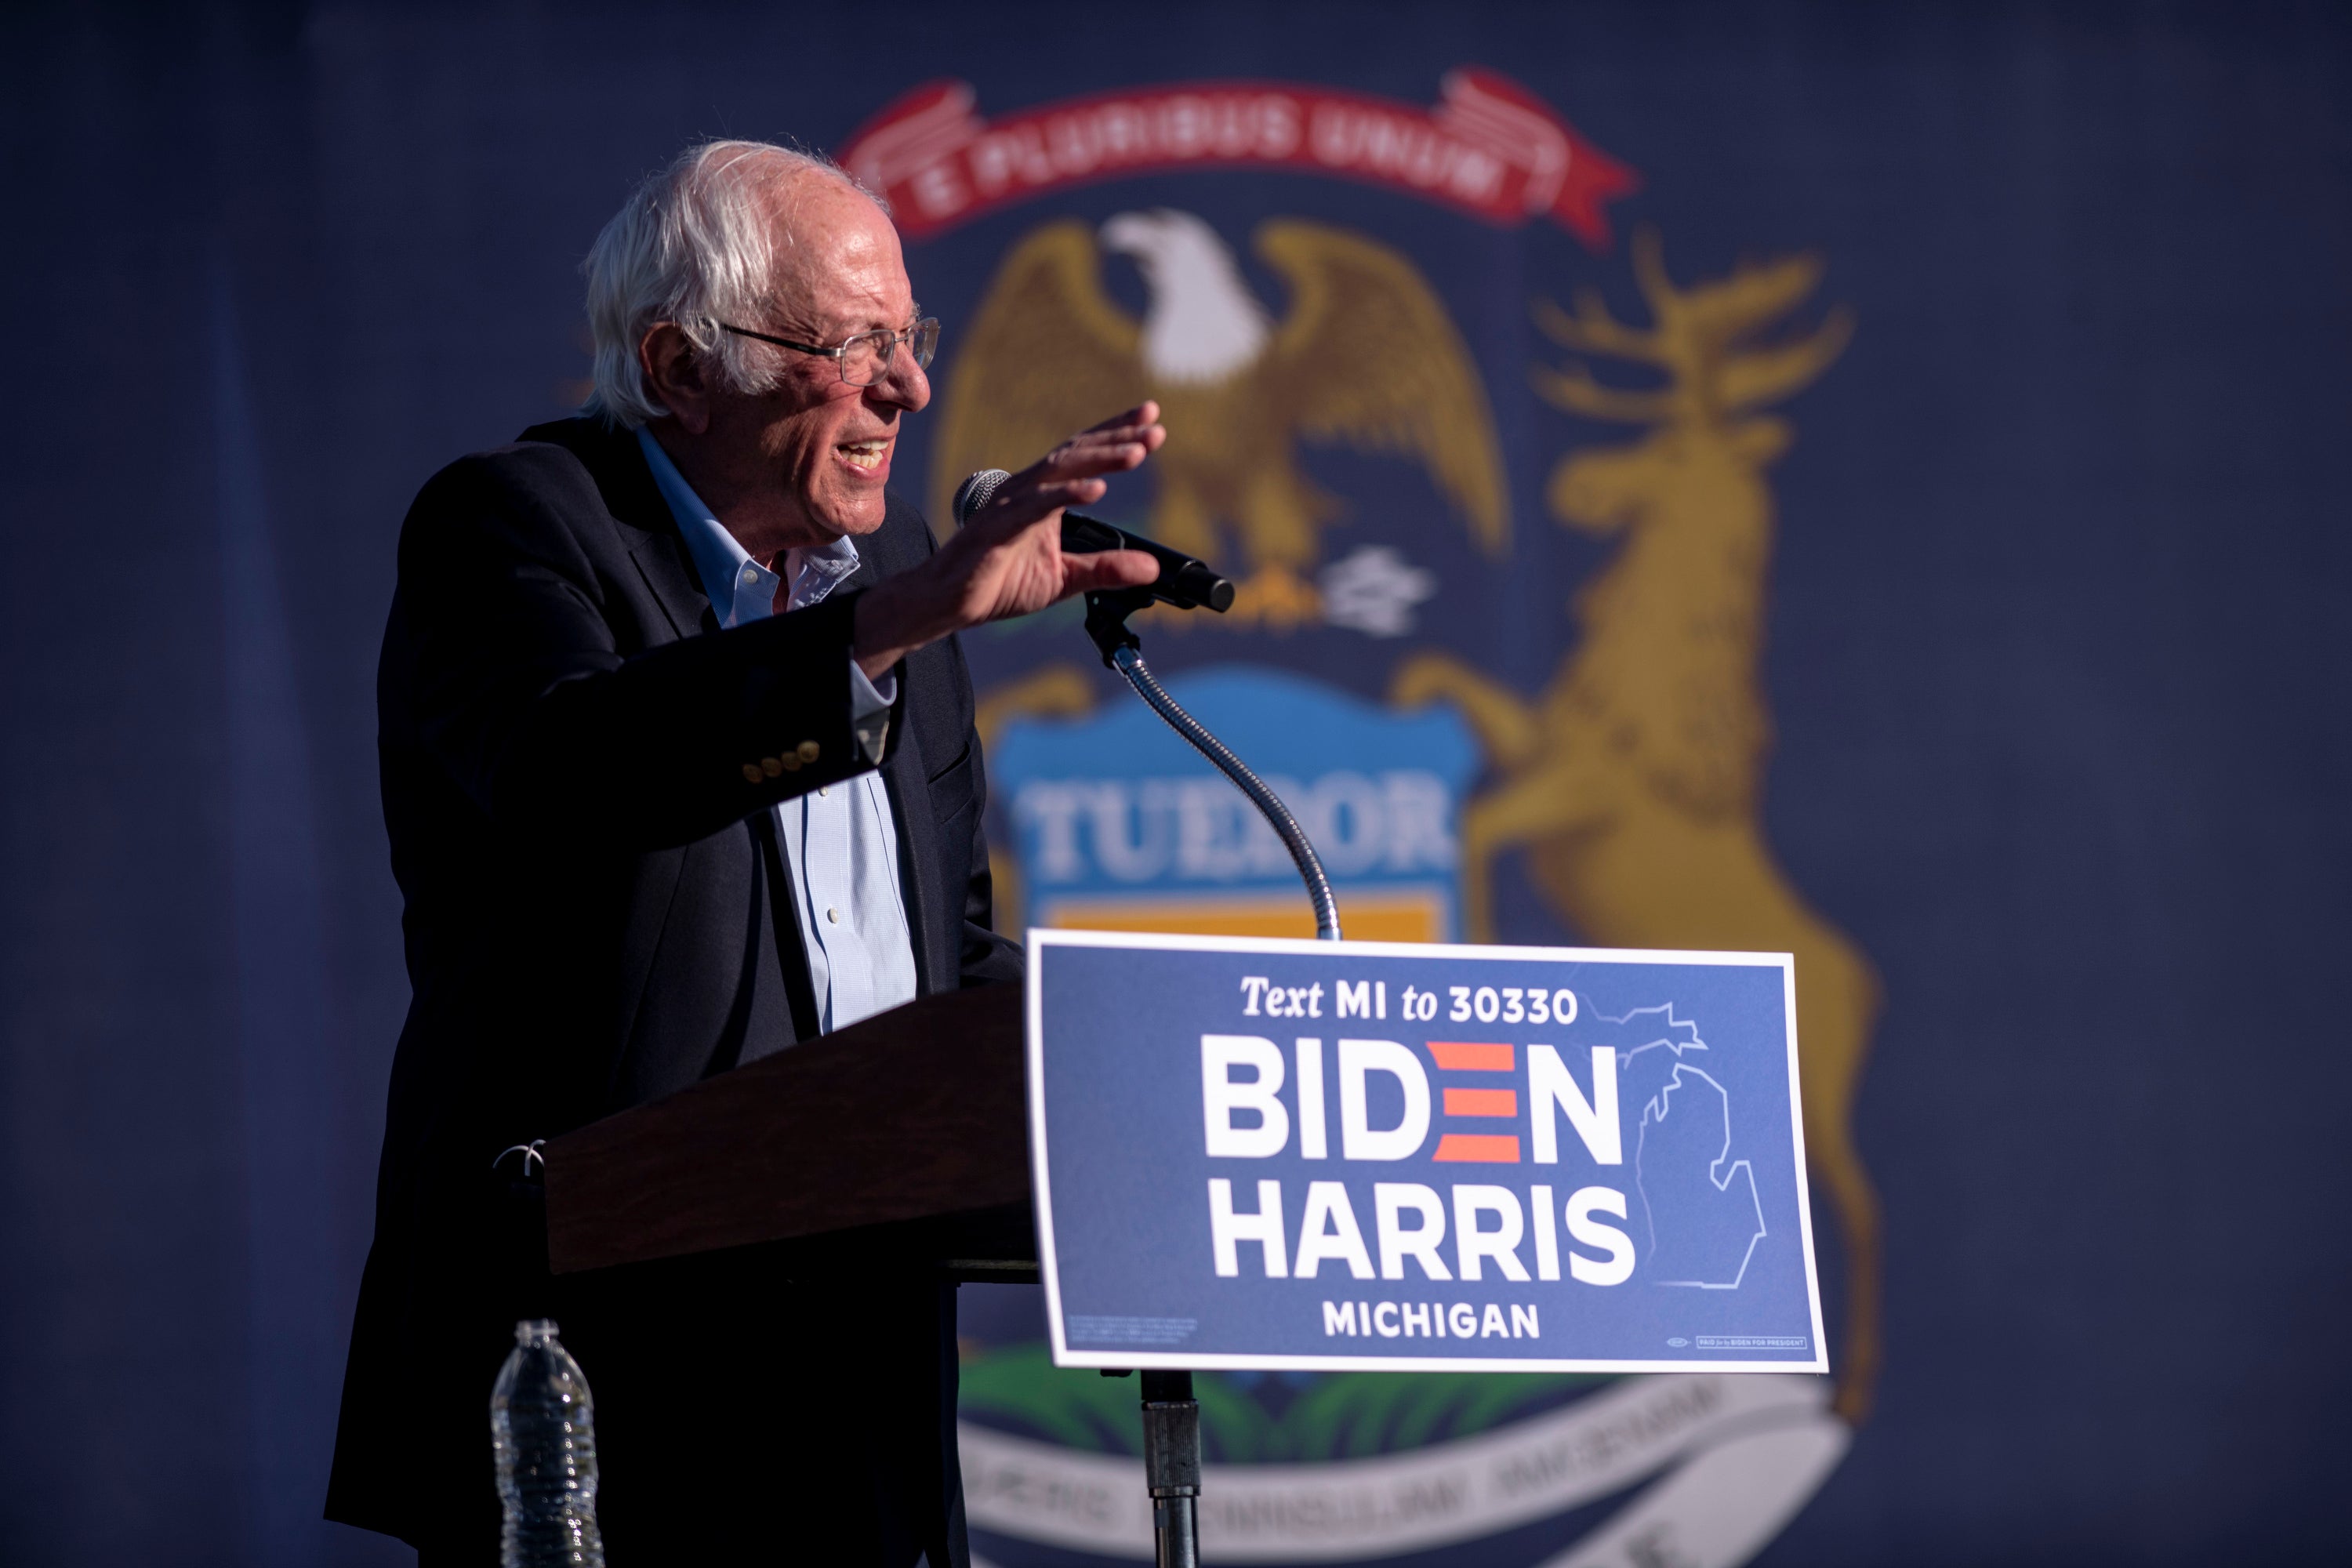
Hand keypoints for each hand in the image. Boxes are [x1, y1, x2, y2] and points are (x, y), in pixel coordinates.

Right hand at [852, 403, 1164, 676]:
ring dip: (1100, 459)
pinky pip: (1035, 506)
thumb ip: (1107, 570)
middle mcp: (1028, 490)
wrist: (947, 602)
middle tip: (1154, 427)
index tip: (1153, 421)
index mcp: (1043, 495)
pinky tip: (1095, 489)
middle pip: (1078, 454)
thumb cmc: (998, 583)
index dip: (1117, 435)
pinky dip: (1066, 495)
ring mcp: (1011, 504)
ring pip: (1060, 471)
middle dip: (1118, 438)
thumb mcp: (1065, 579)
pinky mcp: (997, 527)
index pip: (1084, 456)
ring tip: (1136, 453)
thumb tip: (1152, 569)